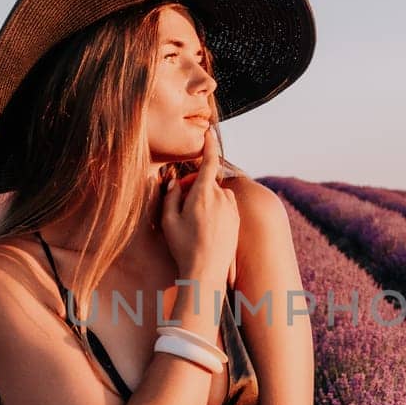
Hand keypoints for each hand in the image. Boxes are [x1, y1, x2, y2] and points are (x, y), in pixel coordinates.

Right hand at [160, 125, 238, 286]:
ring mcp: (232, 209)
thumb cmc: (184, 247)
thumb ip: (170, 196)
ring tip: (193, 221)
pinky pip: (225, 206)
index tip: (208, 131)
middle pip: (208, 181)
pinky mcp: (237, 220)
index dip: (208, 145)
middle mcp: (222, 198)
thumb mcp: (168, 221)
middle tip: (180, 202)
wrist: (207, 273)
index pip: (209, 161)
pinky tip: (205, 228)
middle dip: (195, 185)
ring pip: (217, 194)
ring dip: (206, 199)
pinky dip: (215, 209)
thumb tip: (173, 182)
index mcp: (204, 193)